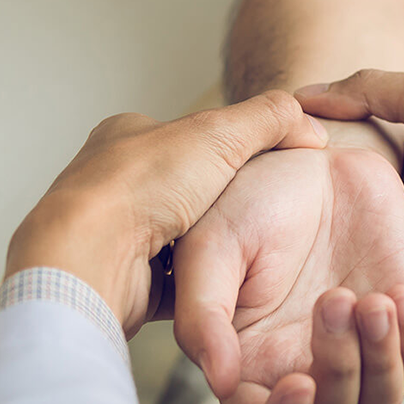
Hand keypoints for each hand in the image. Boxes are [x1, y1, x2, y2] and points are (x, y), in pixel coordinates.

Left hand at [6, 90, 327, 337]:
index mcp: (128, 138)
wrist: (93, 257)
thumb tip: (309, 125)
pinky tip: (216, 281)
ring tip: (239, 250)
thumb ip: (269, 120)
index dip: (228, 150)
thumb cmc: (139, 189)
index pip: (189, 138)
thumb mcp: (219, 133)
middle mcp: (118, 185)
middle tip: (251, 215)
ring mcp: (120, 233)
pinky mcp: (127, 279)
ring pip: (183, 239)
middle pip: (189, 193)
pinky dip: (198, 283)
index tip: (258, 167)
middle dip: (220, 206)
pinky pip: (176, 281)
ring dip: (209, 246)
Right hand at [172, 141, 403, 403]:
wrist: (315, 158)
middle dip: (338, 371)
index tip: (297, 385)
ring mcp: (359, 349)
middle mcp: (305, 367)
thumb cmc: (251, 198)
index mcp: (250, 364)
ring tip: (373, 297)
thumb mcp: (212, 246)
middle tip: (335, 299)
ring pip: (380, 403)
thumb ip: (204, 315)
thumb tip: (220, 382)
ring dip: (379, 359)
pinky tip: (398, 293)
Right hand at [297, 70, 403, 356]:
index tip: (280, 153)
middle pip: (356, 195)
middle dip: (322, 197)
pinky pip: (379, 270)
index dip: (324, 150)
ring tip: (286, 233)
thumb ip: (377, 90)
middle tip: (274, 198)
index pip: (360, 149)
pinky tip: (316, 264)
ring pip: (362, 234)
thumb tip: (309, 94)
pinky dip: (356, 266)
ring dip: (334, 234)